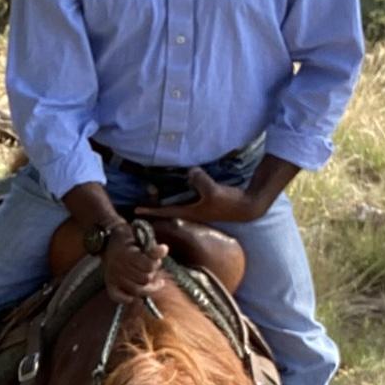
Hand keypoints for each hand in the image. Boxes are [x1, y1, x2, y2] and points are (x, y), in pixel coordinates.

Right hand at [102, 225, 168, 304]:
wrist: (108, 241)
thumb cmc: (128, 240)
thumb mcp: (142, 240)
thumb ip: (153, 248)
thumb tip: (164, 249)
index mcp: (126, 254)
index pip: (149, 266)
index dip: (155, 264)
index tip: (155, 260)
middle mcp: (117, 266)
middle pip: (144, 279)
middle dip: (151, 274)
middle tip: (150, 269)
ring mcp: (112, 276)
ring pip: (136, 290)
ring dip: (146, 287)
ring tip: (150, 281)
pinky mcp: (109, 284)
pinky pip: (118, 297)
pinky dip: (127, 299)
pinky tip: (135, 297)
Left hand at [136, 168, 262, 223]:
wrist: (248, 206)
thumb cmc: (229, 203)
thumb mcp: (213, 191)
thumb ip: (200, 181)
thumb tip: (189, 171)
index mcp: (188, 212)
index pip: (165, 211)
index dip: (150, 209)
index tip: (135, 210)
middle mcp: (190, 210)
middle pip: (168, 204)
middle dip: (157, 198)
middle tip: (148, 188)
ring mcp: (197, 206)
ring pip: (177, 198)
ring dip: (168, 192)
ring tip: (158, 184)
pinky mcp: (205, 200)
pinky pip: (188, 193)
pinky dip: (183, 187)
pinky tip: (183, 178)